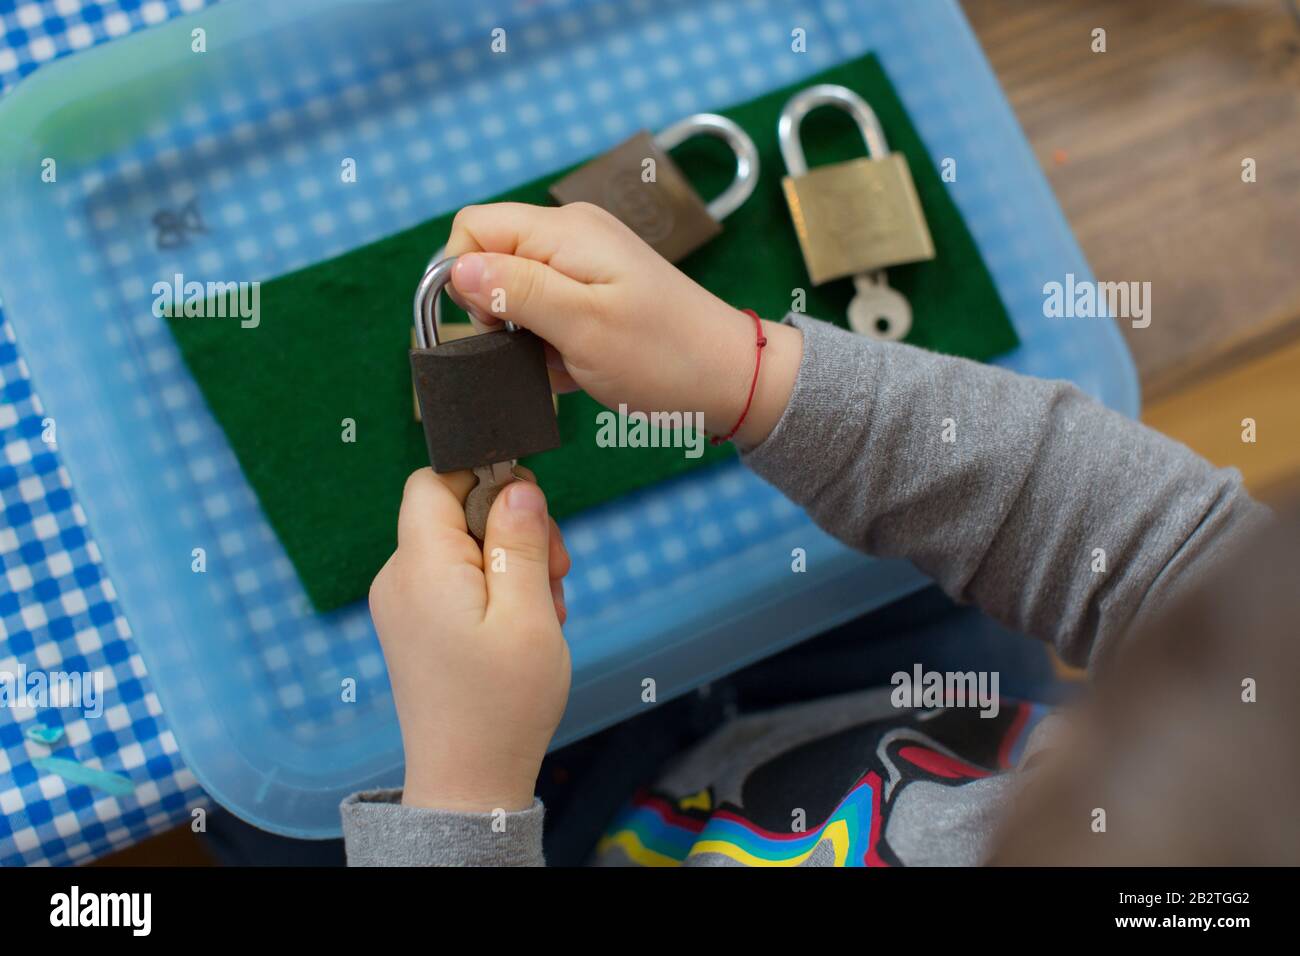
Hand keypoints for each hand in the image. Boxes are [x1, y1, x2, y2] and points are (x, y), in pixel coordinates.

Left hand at [368, 467, 570, 812]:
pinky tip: (524, 625)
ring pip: (463, 547)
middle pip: (455, 512)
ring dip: (511, 564)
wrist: (468, 781)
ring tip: (542, 611)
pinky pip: (456, 580)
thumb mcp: (529, 615)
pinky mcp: (416, 625)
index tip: (530, 513)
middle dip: (511, 529)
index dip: (484, 479)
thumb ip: (519, 541)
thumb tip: (517, 484)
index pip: (432, 481)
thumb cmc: (501, 704)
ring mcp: (404, 604)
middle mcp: (400, 579)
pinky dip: (496, 590)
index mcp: (421, 567)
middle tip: (554, 573)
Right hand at [445, 202, 801, 447]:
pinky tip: (573, 367)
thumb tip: (457, 268)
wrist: (731, 380)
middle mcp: (572, 237)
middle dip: (493, 308)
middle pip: (492, 256)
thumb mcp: (581, 326)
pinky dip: (547, 343)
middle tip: (530, 348)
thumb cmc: (664, 357)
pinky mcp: (596, 296)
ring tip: (558, 362)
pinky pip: (545, 312)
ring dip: (521, 333)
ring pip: (515, 290)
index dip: (464, 275)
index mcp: (566, 231)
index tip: (491, 324)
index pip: (474, 226)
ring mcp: (586, 266)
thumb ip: (517, 291)